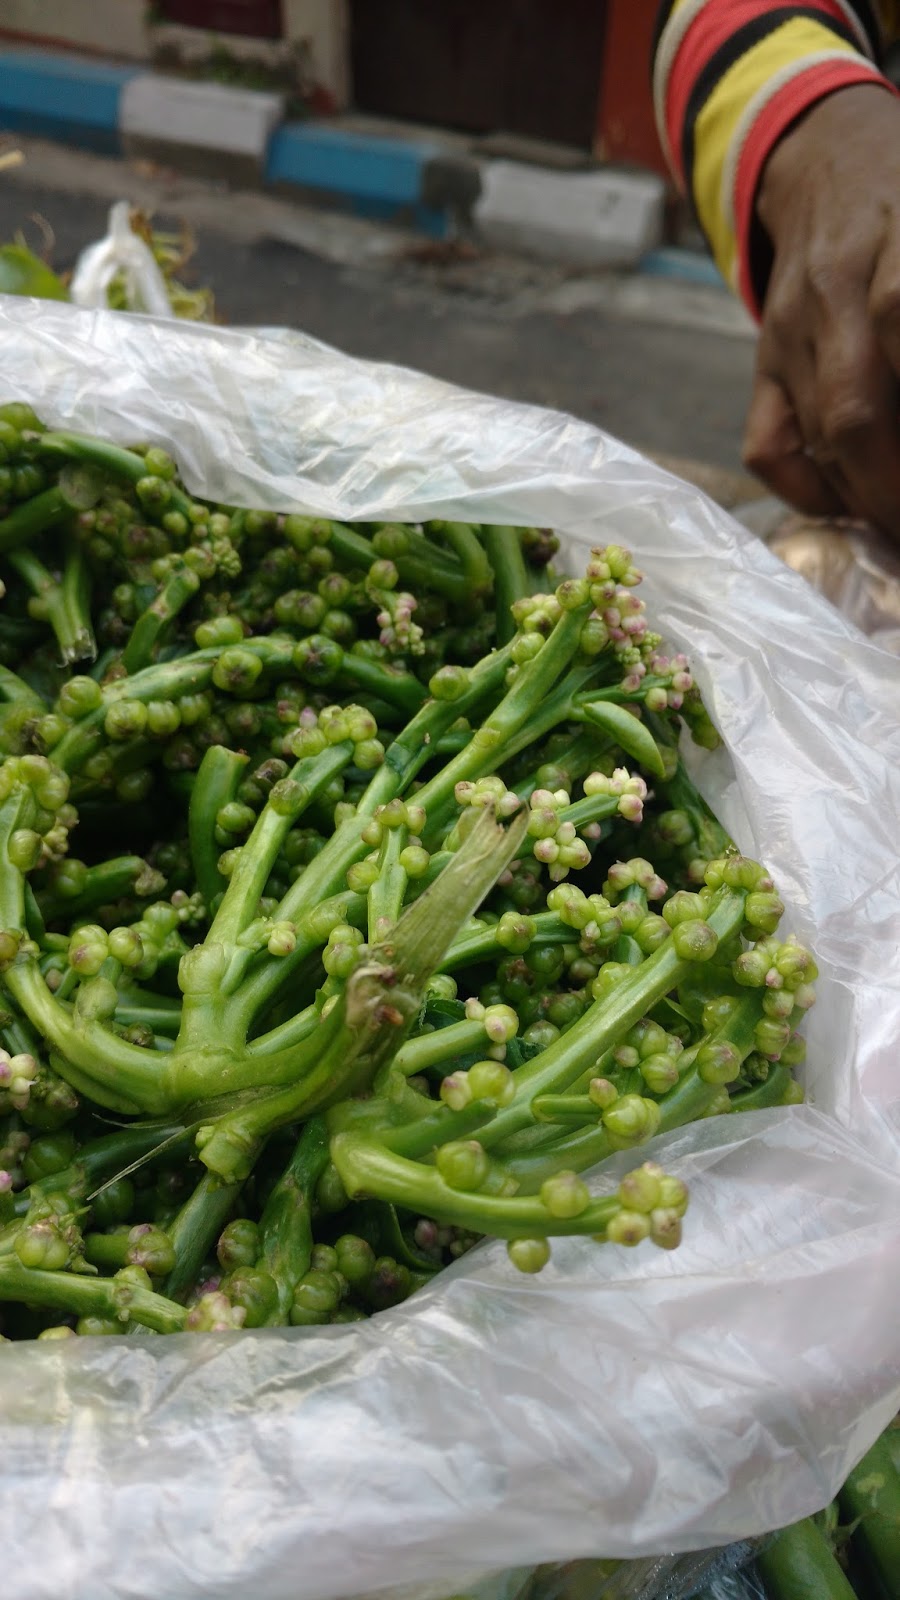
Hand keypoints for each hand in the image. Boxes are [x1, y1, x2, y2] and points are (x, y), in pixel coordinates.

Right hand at [743, 85, 899, 538]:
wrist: (827, 159)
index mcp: (894, 248)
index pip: (897, 316)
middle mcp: (835, 294)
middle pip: (855, 411)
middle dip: (893, 487)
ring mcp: (788, 333)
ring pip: (820, 439)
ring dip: (871, 496)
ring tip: (899, 519)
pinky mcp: (762, 361)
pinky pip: (767, 449)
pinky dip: (810, 492)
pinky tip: (853, 497)